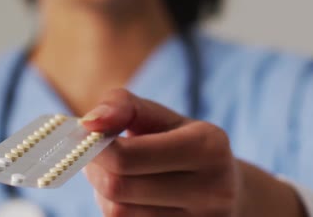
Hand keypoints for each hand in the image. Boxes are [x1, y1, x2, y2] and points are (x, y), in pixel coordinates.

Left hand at [81, 89, 305, 216]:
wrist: (224, 187)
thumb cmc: (181, 142)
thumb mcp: (160, 116)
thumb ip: (124, 106)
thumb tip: (89, 122)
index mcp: (208, 146)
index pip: (126, 157)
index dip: (95, 149)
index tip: (88, 139)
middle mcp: (212, 189)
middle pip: (118, 189)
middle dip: (95, 170)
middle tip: (93, 157)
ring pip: (118, 213)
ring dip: (103, 194)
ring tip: (116, 175)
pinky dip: (119, 211)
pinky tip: (130, 197)